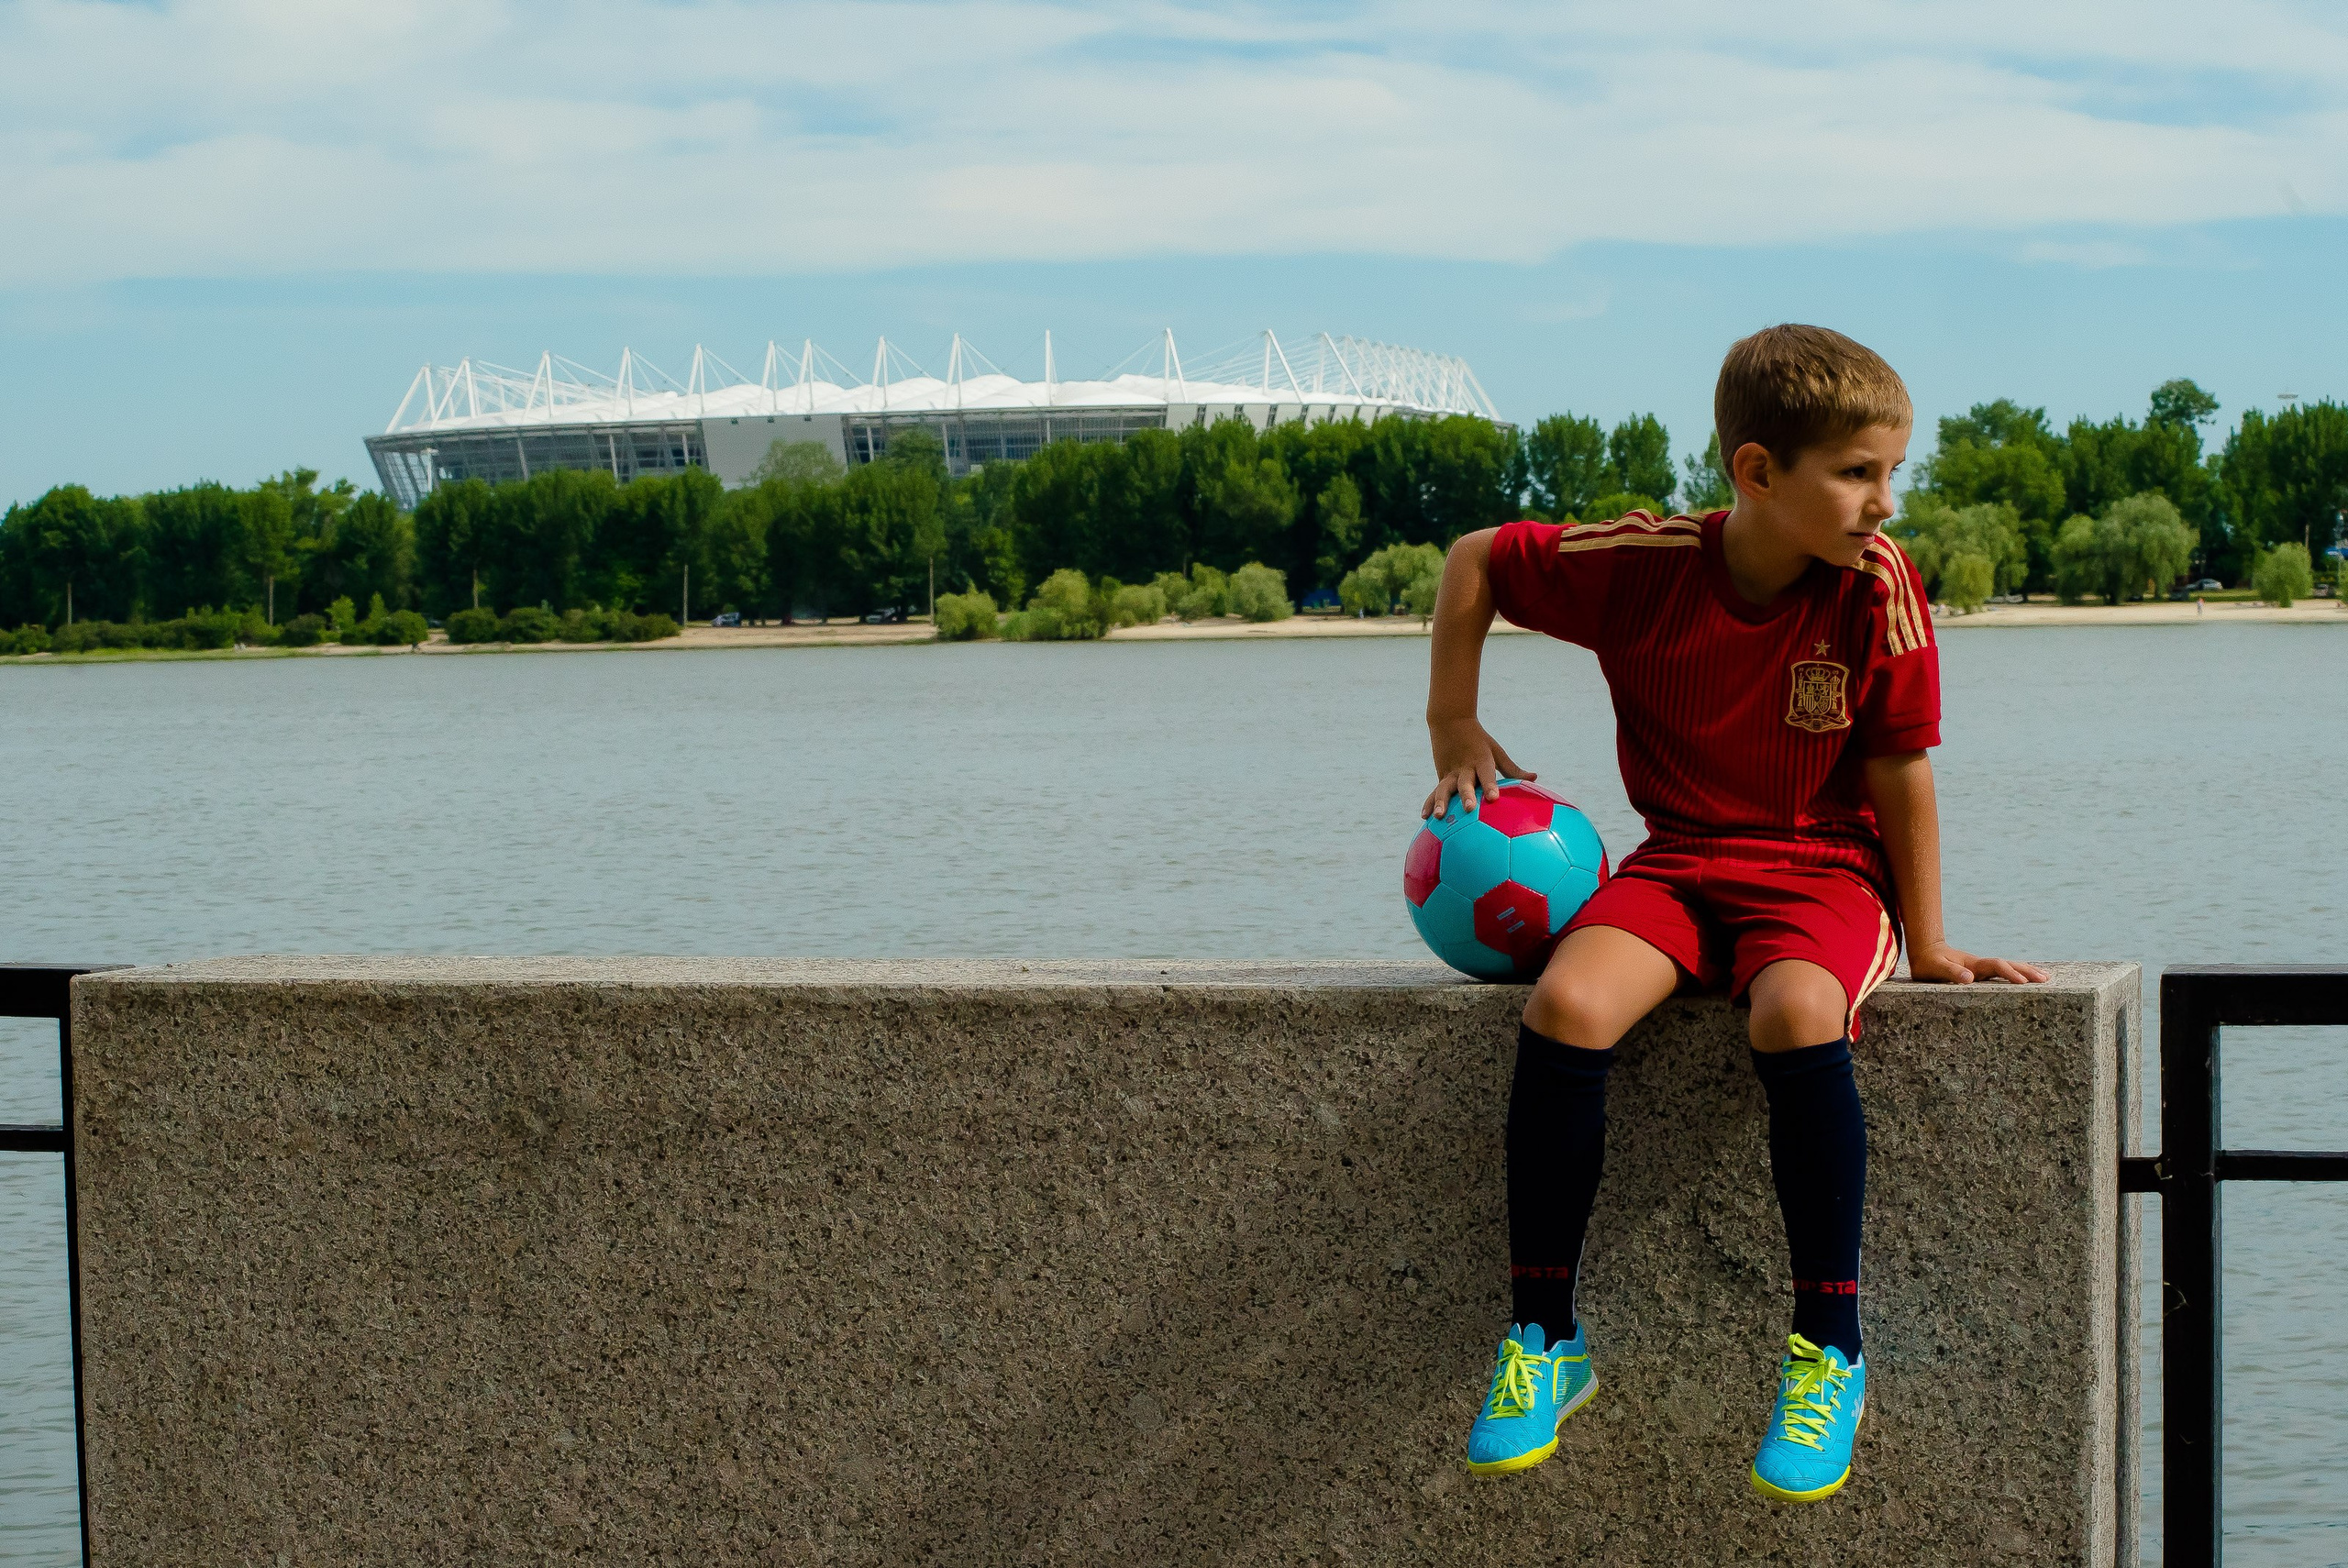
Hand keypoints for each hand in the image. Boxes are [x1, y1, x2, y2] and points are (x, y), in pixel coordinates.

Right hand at [1422, 718, 1532, 819]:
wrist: (1450, 721)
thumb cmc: (1479, 740)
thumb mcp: (1497, 752)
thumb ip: (1513, 769)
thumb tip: (1535, 778)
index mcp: (1481, 761)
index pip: (1487, 775)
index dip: (1490, 786)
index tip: (1494, 798)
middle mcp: (1465, 768)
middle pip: (1465, 783)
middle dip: (1466, 796)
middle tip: (1469, 808)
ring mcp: (1450, 772)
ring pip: (1445, 788)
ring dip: (1441, 802)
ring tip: (1438, 816)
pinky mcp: (1441, 776)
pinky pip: (1435, 792)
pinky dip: (1429, 803)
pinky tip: (1425, 817)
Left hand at [1907, 939, 2048, 985]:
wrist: (1925, 951)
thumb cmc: (1927, 963)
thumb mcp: (1934, 968)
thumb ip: (1950, 972)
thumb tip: (1969, 978)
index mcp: (1972, 964)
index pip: (1995, 967)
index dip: (2009, 973)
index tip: (2022, 982)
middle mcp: (1980, 964)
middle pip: (2008, 964)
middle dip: (2026, 971)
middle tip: (2045, 979)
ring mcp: (1982, 967)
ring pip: (2008, 966)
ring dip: (2026, 971)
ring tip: (2045, 977)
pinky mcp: (1981, 971)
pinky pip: (2003, 972)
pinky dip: (2017, 973)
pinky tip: (2028, 978)